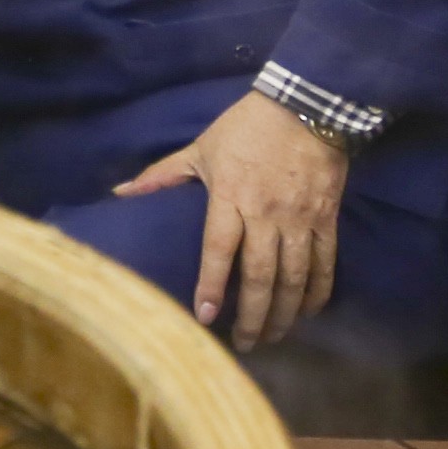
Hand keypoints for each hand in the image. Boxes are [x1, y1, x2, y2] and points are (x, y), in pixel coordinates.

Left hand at [112, 91, 350, 346]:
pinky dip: (318, 291)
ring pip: (294, 276)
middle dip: (253, 316)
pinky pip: (324, 262)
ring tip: (274, 337)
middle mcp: (265, 213)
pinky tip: (308, 313)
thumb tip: (121, 192)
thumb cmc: (246, 127)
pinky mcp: (326, 217)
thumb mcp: (201, 148)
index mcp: (230, 196)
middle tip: (246, 344)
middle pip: (260, 275)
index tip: (206, 317)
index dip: (212, 285)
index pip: (219, 250)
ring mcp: (299, 217)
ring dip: (284, 313)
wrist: (306, 103)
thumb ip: (163, 175)